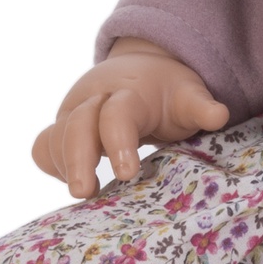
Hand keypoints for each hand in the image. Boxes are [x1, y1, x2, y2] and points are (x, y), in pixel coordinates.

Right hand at [31, 40, 229, 197]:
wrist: (140, 70)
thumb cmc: (167, 91)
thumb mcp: (188, 93)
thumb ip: (200, 106)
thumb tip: (218, 115)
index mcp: (129, 92)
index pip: (117, 113)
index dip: (118, 141)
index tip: (127, 173)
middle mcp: (95, 99)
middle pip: (77, 125)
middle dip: (78, 159)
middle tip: (85, 192)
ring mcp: (75, 112)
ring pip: (56, 137)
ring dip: (64, 166)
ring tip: (84, 192)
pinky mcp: (62, 127)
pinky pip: (44, 146)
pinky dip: (51, 164)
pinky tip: (72, 181)